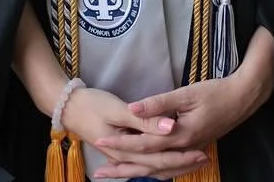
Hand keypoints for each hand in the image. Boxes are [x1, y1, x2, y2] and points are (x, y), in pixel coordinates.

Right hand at [60, 88, 208, 180]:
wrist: (68, 106)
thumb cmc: (92, 104)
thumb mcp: (118, 109)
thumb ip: (146, 120)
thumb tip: (172, 127)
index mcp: (126, 148)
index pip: (160, 157)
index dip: (182, 156)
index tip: (203, 152)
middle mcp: (125, 157)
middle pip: (158, 166)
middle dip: (182, 164)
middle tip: (205, 158)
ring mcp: (122, 156)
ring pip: (152, 168)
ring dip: (173, 166)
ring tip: (194, 163)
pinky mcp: (120, 150)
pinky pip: (143, 163)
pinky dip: (158, 165)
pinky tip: (168, 165)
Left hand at [94, 64, 273, 178]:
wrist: (243, 98)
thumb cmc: (216, 93)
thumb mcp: (186, 93)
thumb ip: (158, 103)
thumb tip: (132, 109)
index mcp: (180, 135)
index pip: (144, 143)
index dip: (121, 143)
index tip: (101, 141)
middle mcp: (184, 149)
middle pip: (148, 164)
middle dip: (122, 167)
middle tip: (99, 171)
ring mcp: (190, 152)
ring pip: (159, 170)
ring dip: (135, 173)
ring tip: (114, 175)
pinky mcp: (193, 150)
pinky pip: (171, 168)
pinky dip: (155, 173)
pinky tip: (145, 173)